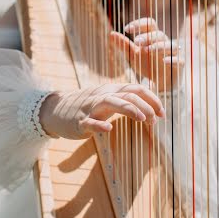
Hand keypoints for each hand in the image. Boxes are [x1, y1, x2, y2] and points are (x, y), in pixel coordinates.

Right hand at [39, 83, 164, 139]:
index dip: (152, 99)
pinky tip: (109, 129)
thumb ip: (125, 100)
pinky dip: (100, 125)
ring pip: (112, 103)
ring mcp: (90, 108)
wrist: (55, 110)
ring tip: (143, 118)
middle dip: (145, 105)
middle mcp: (103, 95)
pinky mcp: (79, 121)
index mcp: (111, 90)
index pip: (136, 89)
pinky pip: (90, 122)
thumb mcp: (107, 99)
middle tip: (157, 118)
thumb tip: (149, 107)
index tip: (163, 112)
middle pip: (127, 95)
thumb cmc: (86, 107)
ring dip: (129, 109)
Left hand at [110, 17, 184, 92]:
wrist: (159, 83)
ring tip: (148, 50)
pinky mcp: (179, 65)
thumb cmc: (147, 64)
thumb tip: (111, 34)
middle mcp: (164, 42)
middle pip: (158, 34)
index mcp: (153, 37)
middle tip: (136, 42)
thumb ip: (124, 45)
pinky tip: (163, 61)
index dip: (139, 23)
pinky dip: (172, 60)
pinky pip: (179, 60)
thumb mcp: (134, 55)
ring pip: (170, 45)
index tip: (126, 28)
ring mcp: (172, 53)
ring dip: (159, 46)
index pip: (149, 24)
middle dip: (147, 37)